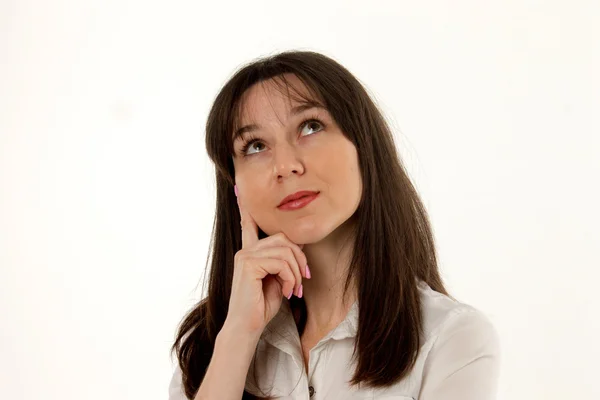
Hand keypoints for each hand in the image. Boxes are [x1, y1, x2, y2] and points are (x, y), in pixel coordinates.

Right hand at [224, 186, 309, 336]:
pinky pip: (280, 262)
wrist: (247, 327)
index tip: (240, 191)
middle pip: (283, 238)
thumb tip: (297, 246)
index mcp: (250, 253)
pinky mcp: (248, 264)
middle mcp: (245, 250)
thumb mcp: (277, 279)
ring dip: (296, 271)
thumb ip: (283, 261)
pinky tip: (287, 291)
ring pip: (284, 250)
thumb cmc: (261, 306)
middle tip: (304, 279)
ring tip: (295, 289)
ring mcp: (245, 256)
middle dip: (299, 258)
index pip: (248, 225)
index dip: (245, 209)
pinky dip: (290, 277)